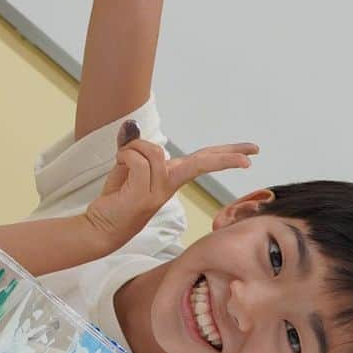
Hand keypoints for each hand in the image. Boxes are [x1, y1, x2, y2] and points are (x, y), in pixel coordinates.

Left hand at [84, 122, 258, 251]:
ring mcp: (159, 192)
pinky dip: (125, 154)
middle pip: (203, 162)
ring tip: (123, 161)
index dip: (225, 155)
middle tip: (253, 153)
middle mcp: (169, 185)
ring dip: (134, 147)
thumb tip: (131, 125)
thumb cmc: (115, 197)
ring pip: (154, 151)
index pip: (202, 161)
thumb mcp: (126, 165)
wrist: (100, 227)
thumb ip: (132, 146)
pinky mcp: (143, 197)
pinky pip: (138, 159)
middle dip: (227, 156)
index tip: (250, 155)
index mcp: (170, 178)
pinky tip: (119, 164)